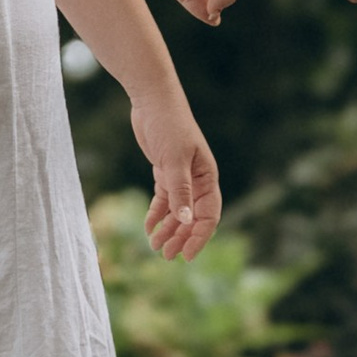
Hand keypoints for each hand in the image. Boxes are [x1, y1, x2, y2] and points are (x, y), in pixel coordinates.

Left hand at [132, 94, 222, 258]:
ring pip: (177, 211)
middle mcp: (197, 179)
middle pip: (193, 217)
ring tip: (154, 246)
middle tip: (165, 256)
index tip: (186, 256)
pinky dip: (156, 214)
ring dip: (168, 229)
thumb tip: (186, 222)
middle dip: (181, 237)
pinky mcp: (165, 171)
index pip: (209, 215)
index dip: (199, 237)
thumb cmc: (168, 126)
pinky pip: (163, 199)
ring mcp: (181, 176)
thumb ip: (179, 191)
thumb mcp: (173, 160)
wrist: (153, 100)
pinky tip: (148, 227)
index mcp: (207, 177)